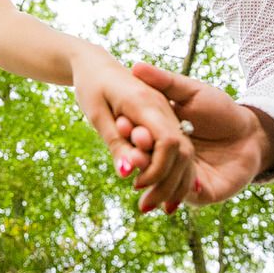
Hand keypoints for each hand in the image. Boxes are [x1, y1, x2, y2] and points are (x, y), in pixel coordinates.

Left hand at [71, 47, 196, 210]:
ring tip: (153, 207)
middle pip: (180, 151)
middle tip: (145, 208)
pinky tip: (161, 193)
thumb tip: (126, 174)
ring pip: (183, 151)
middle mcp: (163, 107)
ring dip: (172, 181)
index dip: (157, 169)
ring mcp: (167, 112)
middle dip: (167, 183)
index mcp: (146, 102)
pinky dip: (170, 170)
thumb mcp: (96, 115)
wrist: (95, 64)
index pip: (167, 142)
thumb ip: (114, 143)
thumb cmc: (91, 86)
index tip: (136, 184)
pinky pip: (175, 146)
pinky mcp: (164, 118)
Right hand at [119, 63, 273, 205]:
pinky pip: (184, 196)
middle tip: (131, 157)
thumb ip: (164, 81)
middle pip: (145, 161)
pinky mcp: (200, 193)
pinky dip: (175, 194)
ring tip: (144, 181)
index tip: (120, 122)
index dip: (128, 129)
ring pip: (160, 183)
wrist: (252, 135)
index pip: (138, 133)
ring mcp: (179, 176)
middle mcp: (164, 157)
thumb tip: (136, 66)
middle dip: (137, 159)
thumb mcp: (191, 91)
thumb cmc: (220, 108)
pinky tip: (170, 197)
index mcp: (158, 132)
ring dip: (152, 182)